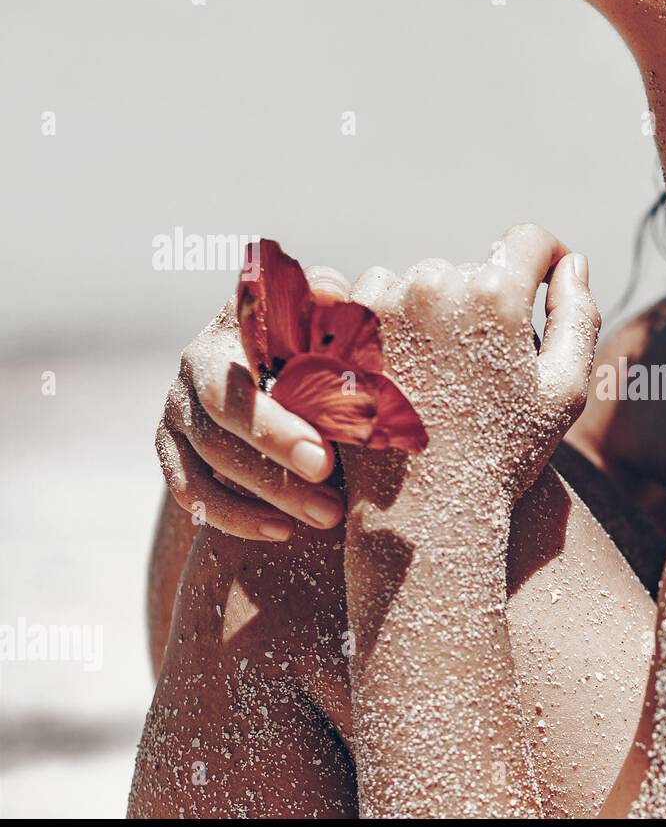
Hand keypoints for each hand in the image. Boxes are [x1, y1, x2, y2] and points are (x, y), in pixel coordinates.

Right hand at [155, 268, 351, 540]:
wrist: (270, 354)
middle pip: (219, 434)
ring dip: (265, 500)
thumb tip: (332, 294)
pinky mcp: (171, 451)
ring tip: (326, 519)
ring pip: (205, 468)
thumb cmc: (309, 332)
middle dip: (275, 472)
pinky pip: (191, 494)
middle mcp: (189, 373)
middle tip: (331, 505)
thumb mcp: (316, 311)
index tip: (325, 460)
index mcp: (225, 335)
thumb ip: (324, 300)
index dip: (274, 429)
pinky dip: (234, 517)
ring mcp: (175, 414)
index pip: (236, 390)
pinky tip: (281, 532)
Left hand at [346, 224, 599, 507]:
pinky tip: (401, 373)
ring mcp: (380, 303)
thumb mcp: (565, 390)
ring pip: (419, 280)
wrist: (422, 513)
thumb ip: (578, 315)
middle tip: (483, 366)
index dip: (546, 258)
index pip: (529, 240)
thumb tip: (571, 262)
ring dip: (432, 310)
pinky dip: (387, 323)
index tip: (545, 284)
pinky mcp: (340, 327)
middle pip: (470, 267)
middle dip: (482, 303)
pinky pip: (370, 297)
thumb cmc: (504, 456)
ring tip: (439, 374)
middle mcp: (433, 284)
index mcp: (495, 294)